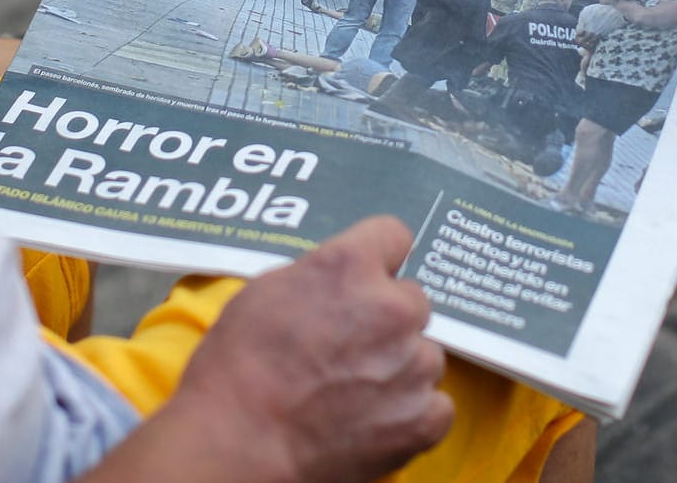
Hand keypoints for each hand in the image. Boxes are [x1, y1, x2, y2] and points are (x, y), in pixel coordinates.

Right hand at [156, 217, 451, 482]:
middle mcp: (392, 308)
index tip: (367, 276)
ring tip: (352, 390)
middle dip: (386, 319)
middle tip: (348, 346)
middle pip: (412, 300)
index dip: (376, 258)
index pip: (393, 235)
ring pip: (424, 354)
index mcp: (350, 266)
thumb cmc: (239, 368)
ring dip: (399, 366)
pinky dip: (412, 412)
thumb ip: (319, 276)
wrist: (240, 442)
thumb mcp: (266, 291)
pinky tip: (375, 418)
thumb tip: (341, 281)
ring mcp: (413, 364)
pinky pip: (437, 404)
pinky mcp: (422, 417)